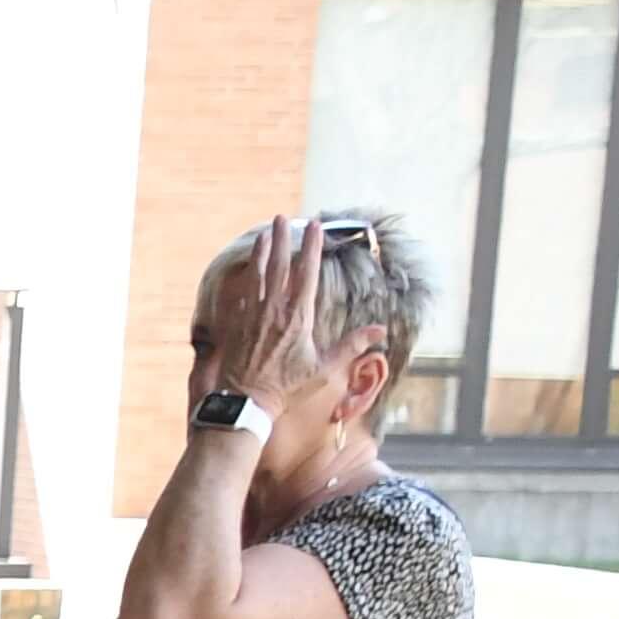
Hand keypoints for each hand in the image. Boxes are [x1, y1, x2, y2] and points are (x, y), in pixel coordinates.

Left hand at [200, 214, 340, 411]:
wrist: (246, 401)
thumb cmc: (287, 386)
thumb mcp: (325, 368)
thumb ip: (352, 346)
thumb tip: (381, 331)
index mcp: (298, 317)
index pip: (307, 274)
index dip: (312, 248)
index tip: (315, 226)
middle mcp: (274, 310)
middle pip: (280, 266)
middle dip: (284, 240)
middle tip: (284, 217)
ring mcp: (253, 314)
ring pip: (260, 274)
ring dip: (265, 250)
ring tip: (269, 229)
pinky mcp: (237, 322)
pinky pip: (243, 289)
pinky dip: (248, 271)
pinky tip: (251, 260)